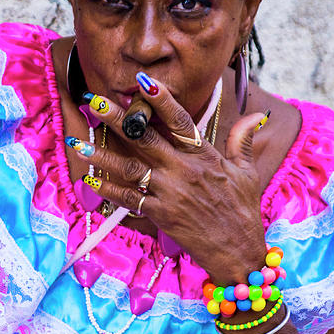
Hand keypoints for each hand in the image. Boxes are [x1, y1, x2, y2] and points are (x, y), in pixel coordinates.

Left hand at [68, 79, 267, 282]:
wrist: (238, 251)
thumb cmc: (242, 211)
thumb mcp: (247, 172)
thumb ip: (241, 141)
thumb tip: (255, 114)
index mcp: (204, 156)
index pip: (180, 120)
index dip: (162, 100)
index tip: (143, 82)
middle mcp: (184, 170)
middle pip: (145, 138)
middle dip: (117, 118)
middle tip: (95, 100)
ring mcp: (170, 192)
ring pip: (130, 167)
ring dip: (102, 154)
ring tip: (78, 141)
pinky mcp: (161, 215)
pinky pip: (129, 198)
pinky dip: (108, 190)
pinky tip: (89, 180)